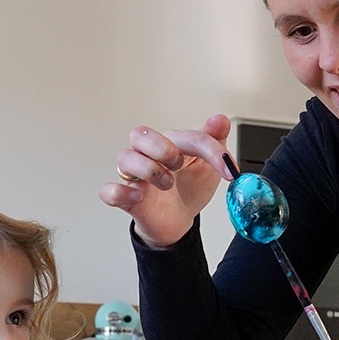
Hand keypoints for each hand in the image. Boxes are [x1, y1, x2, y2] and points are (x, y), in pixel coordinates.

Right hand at [99, 115, 235, 247]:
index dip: (210, 151)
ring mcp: (135, 175)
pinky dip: (120, 191)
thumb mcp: (208, 166)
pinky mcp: (126, 198)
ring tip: (167, 183)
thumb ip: (214, 143)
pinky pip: (109, 190)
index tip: (229, 169)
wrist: (180, 219)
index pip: (186, 136)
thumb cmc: (190, 188)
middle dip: (162, 147)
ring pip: (126, 158)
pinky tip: (138, 195)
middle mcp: (149, 155)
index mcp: (171, 143)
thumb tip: (220, 120)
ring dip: (149, 169)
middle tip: (179, 164)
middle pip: (140, 134)